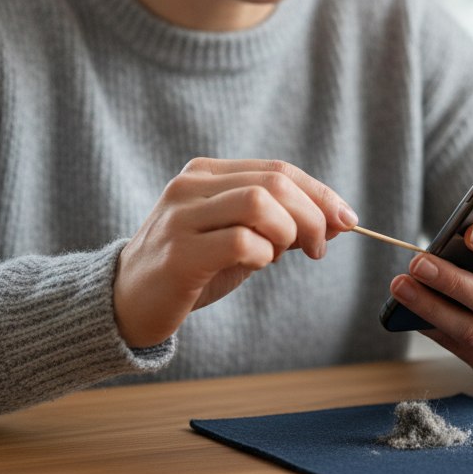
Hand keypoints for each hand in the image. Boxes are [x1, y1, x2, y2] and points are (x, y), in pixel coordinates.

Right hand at [113, 158, 356, 347]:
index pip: (278, 169)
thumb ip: (282, 225)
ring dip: (288, 232)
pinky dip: (264, 254)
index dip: (320, 193)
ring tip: (283, 255)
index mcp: (206, 174)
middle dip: (312, 214)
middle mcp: (190, 187)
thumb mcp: (240, 240)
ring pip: (258, 203)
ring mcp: (181, 217)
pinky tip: (256, 265)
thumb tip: (339, 219)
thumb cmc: (190, 270)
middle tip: (318, 248)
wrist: (126, 304)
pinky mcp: (178, 253)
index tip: (347, 220)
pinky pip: (241, 241)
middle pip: (273, 182)